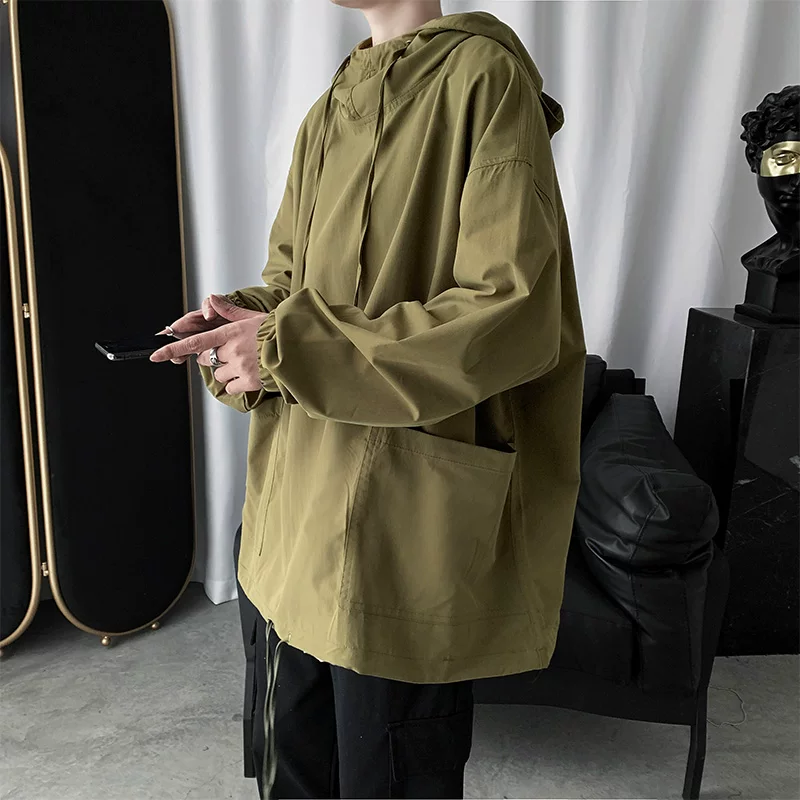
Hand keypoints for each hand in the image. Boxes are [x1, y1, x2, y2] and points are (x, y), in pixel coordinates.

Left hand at [151, 295, 268, 394]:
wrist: (299, 346)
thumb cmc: (279, 330)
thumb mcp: (254, 316)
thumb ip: (230, 311)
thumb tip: (212, 298)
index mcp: (231, 332)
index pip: (195, 341)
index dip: (173, 348)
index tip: (155, 355)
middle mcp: (232, 350)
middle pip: (207, 359)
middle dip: (212, 358)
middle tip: (229, 354)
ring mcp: (240, 367)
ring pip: (219, 374)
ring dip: (226, 372)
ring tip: (245, 364)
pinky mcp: (250, 382)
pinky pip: (232, 388)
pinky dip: (237, 385)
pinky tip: (249, 376)